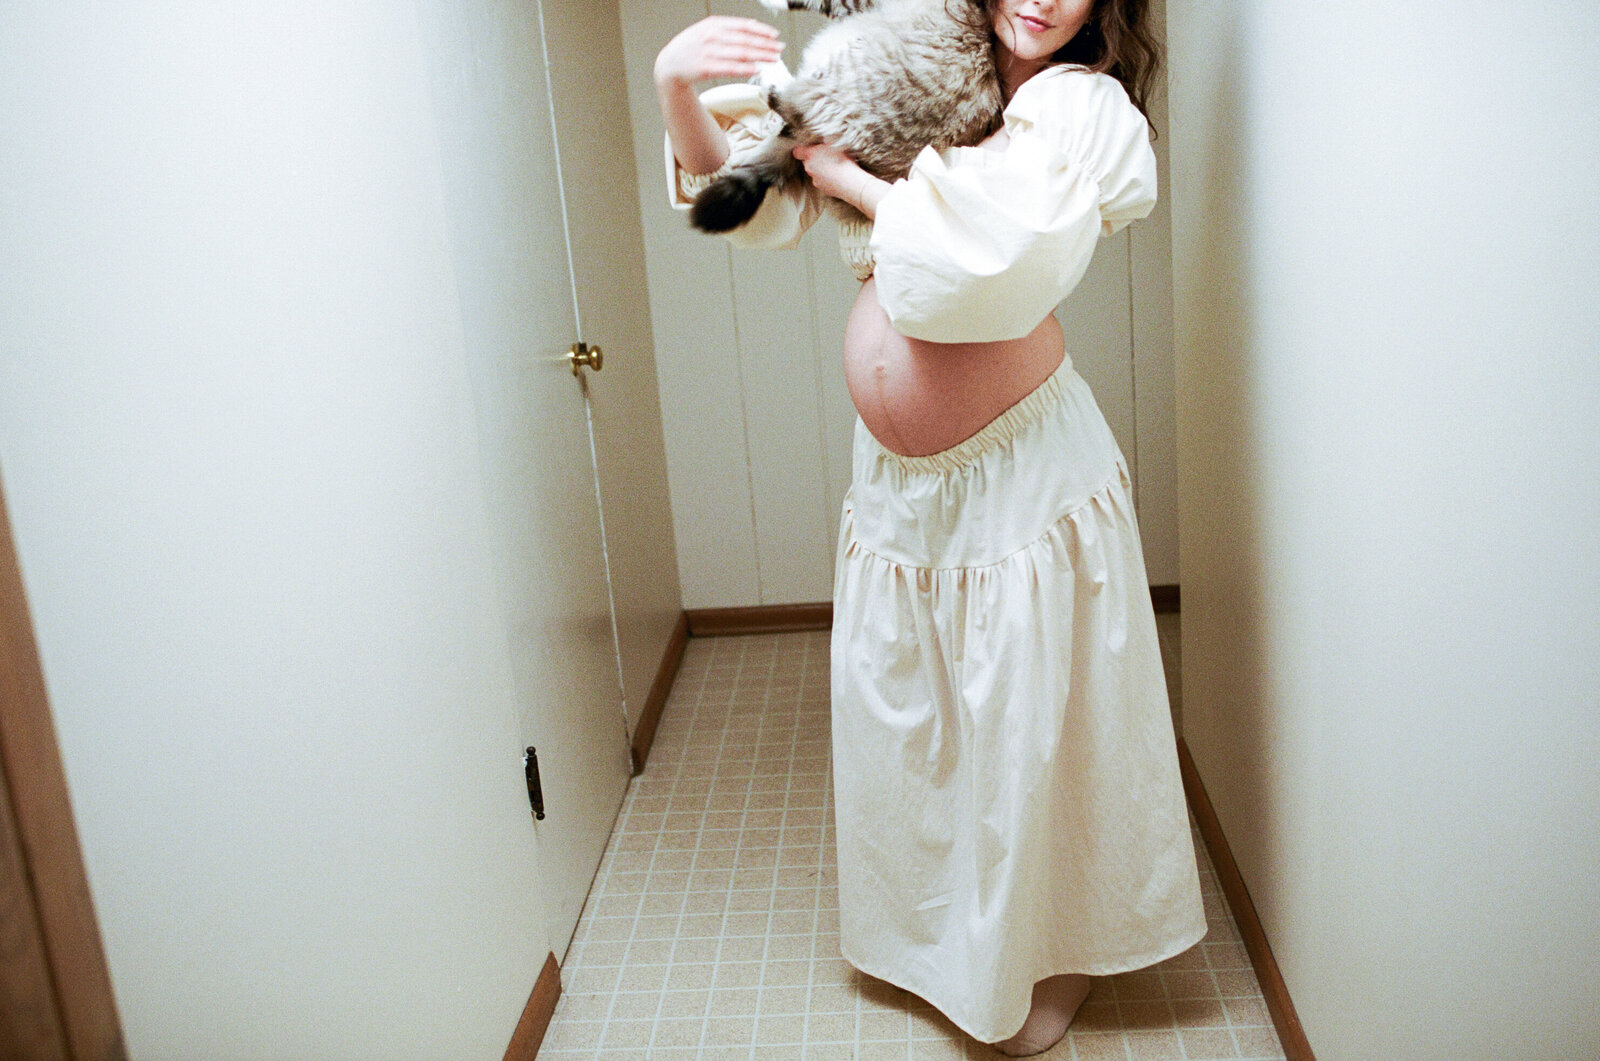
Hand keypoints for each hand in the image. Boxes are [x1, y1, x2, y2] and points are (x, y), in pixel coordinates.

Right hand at [654, 16, 783, 88]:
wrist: (669, 64)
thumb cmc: (691, 47)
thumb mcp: (707, 30)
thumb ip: (730, 28)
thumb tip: (755, 26)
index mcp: (713, 24)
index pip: (742, 26)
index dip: (761, 31)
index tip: (775, 36)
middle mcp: (711, 36)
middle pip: (744, 40)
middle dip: (765, 44)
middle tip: (779, 49)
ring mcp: (707, 52)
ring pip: (740, 54)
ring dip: (760, 56)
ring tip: (773, 59)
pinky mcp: (705, 68)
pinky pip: (729, 69)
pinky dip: (744, 69)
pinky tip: (756, 69)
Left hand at [794, 143, 889, 216]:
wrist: (851, 182)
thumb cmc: (843, 161)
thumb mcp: (834, 143)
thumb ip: (824, 141)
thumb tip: (823, 139)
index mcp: (810, 155)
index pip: (797, 151)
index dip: (801, 150)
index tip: (808, 149)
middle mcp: (809, 167)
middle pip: (807, 161)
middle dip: (815, 159)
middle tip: (827, 156)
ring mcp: (814, 179)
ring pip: (815, 172)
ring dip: (821, 169)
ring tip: (834, 167)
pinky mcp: (821, 188)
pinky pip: (822, 181)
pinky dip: (827, 179)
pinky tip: (837, 176)